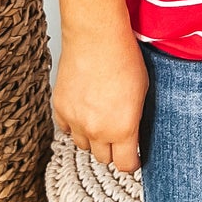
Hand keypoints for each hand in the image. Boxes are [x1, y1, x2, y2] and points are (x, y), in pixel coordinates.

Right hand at [53, 23, 148, 174]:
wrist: (96, 36)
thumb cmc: (123, 58)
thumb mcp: (142, 92)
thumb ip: (134, 120)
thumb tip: (131, 135)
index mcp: (122, 128)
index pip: (125, 164)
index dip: (131, 163)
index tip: (132, 158)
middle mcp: (97, 130)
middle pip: (103, 158)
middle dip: (111, 150)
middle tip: (116, 136)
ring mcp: (75, 121)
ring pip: (83, 146)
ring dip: (92, 138)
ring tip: (99, 120)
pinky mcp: (59, 108)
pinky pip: (66, 129)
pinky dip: (74, 125)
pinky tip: (83, 112)